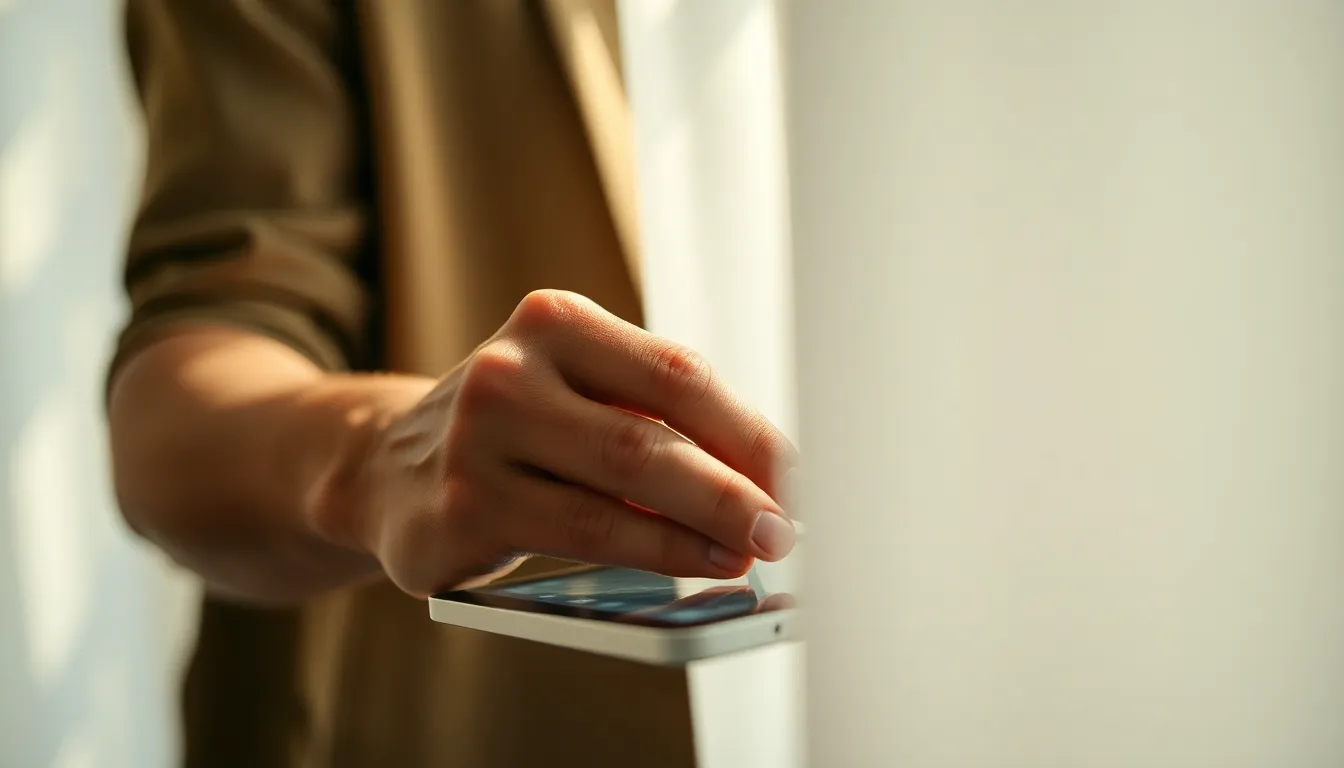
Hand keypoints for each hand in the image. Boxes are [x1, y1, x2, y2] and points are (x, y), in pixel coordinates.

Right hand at [341, 290, 797, 597]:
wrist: (383, 464)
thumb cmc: (512, 429)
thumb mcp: (572, 395)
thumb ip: (649, 421)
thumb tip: (759, 482)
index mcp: (556, 323)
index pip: (677, 375)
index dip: (749, 433)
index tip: (798, 478)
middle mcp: (510, 370)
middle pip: (650, 435)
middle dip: (733, 489)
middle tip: (784, 527)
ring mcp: (478, 441)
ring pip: (617, 492)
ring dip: (700, 530)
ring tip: (750, 552)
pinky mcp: (460, 512)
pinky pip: (579, 538)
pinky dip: (649, 555)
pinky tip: (689, 566)